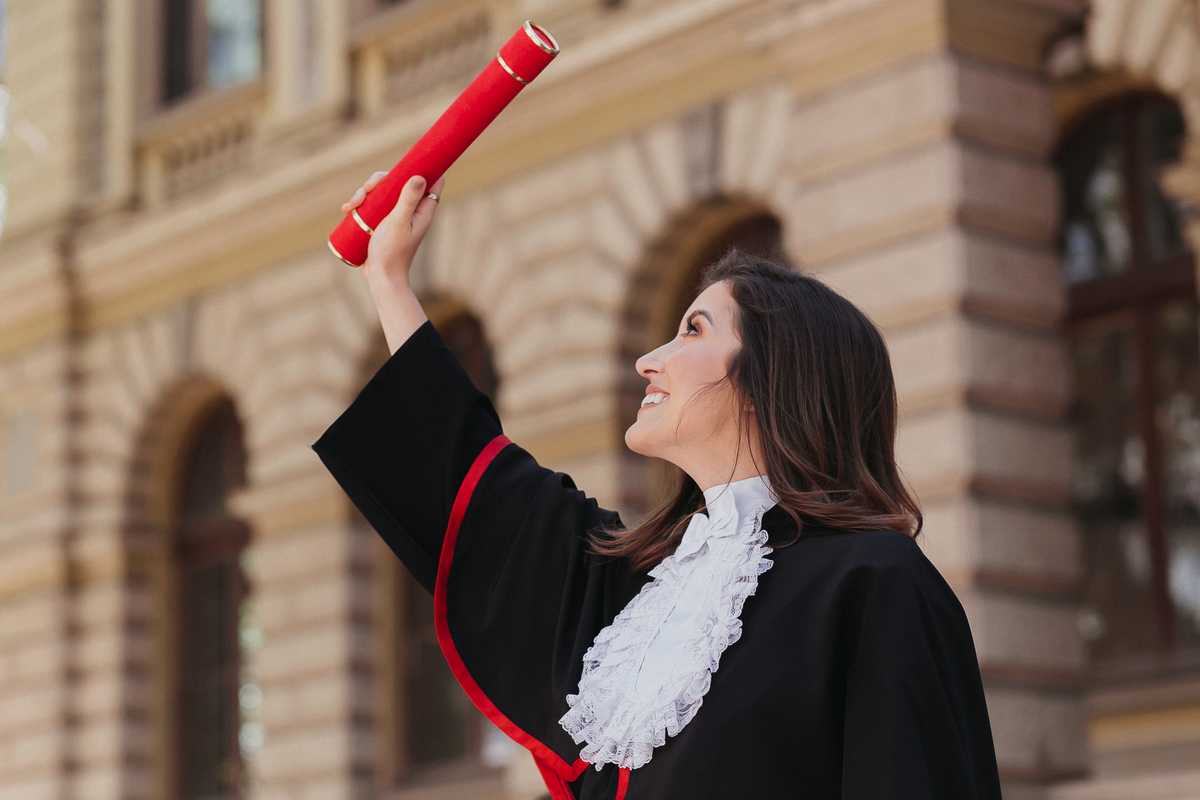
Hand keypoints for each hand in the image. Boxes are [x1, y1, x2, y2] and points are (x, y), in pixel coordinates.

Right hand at [342, 171, 446, 288]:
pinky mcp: (382, 223)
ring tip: (352, 205)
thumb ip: (409, 200)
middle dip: (379, 180)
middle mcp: (412, 211)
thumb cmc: (393, 252)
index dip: (424, 166)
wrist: (382, 278)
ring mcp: (396, 217)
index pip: (432, 180)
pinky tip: (347, 210)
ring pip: (382, 193)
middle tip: (366, 188)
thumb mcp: (399, 222)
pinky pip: (372, 206)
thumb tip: (419, 176)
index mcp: (423, 209)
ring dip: (364, 193)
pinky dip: (359, 205)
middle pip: (399, 182)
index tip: (409, 159)